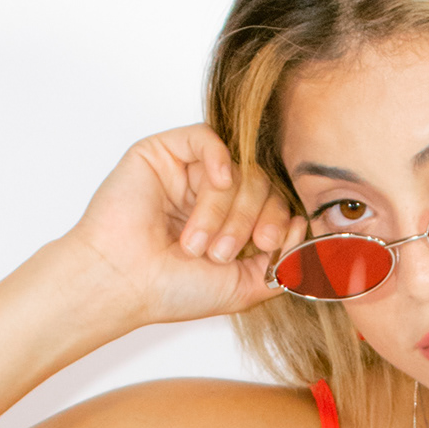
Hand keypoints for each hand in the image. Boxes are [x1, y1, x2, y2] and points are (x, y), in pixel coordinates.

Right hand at [61, 125, 299, 326]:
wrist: (123, 283)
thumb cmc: (170, 289)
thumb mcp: (242, 287)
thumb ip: (281, 263)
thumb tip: (305, 226)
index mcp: (229, 223)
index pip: (274, 203)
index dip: (280, 220)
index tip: (270, 246)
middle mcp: (210, 195)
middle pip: (261, 183)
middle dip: (250, 219)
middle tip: (226, 252)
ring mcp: (189, 173)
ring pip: (236, 167)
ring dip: (223, 209)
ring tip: (197, 244)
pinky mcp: (164, 152)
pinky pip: (208, 138)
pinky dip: (219, 160)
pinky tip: (213, 183)